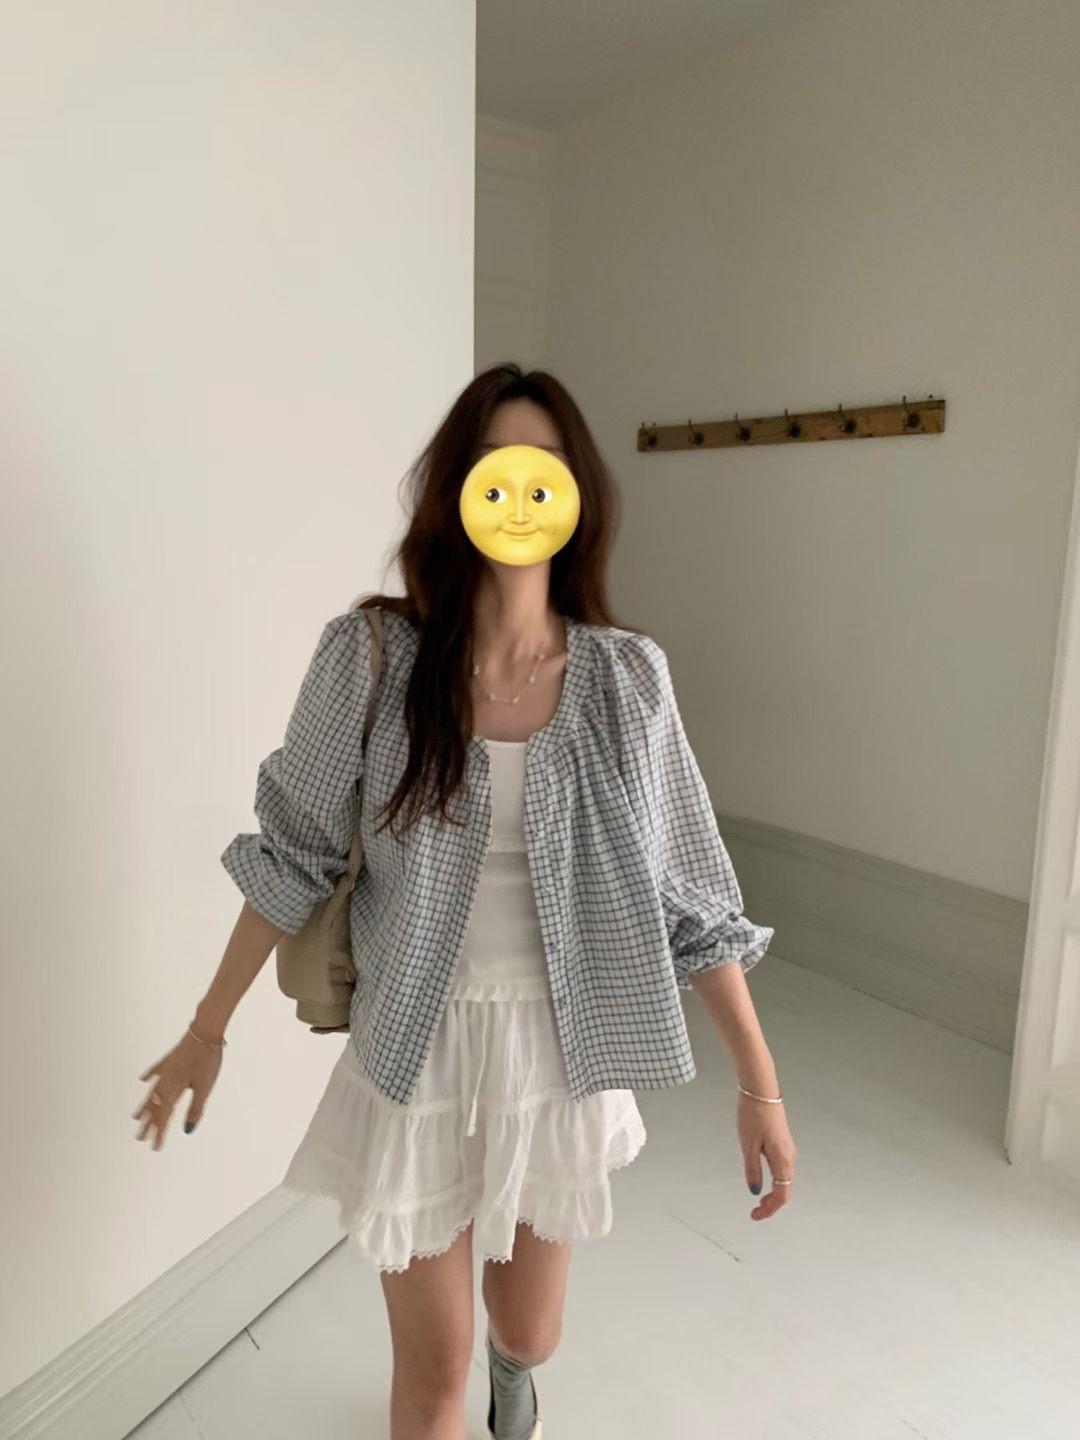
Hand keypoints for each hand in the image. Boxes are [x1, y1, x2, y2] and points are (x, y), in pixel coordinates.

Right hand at [133, 1026, 223, 1150]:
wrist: (206, 1029)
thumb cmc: (207, 1059)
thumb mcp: (205, 1087)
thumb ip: (195, 1108)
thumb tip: (187, 1130)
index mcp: (173, 1089)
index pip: (165, 1116)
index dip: (160, 1133)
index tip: (154, 1148)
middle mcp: (166, 1080)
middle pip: (155, 1106)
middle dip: (149, 1123)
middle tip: (139, 1138)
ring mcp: (167, 1067)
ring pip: (152, 1091)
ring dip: (145, 1105)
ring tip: (135, 1117)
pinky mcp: (171, 1057)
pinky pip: (156, 1070)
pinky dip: (149, 1076)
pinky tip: (142, 1080)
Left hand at [737, 1091, 795, 1219]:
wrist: (761, 1089)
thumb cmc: (753, 1114)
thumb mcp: (747, 1145)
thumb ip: (752, 1170)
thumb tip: (754, 1190)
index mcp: (782, 1160)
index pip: (781, 1195)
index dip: (770, 1209)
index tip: (755, 1216)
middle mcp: (789, 1156)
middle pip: (784, 1189)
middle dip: (771, 1204)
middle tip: (755, 1212)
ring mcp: (787, 1148)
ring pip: (784, 1179)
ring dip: (773, 1192)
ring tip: (758, 1199)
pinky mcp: (783, 1141)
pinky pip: (782, 1168)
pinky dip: (774, 1180)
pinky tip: (763, 1180)